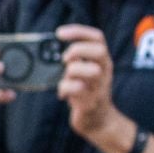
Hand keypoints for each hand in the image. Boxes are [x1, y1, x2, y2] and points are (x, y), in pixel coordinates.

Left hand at [56, 24, 130, 149]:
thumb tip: (49, 48)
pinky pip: (78, 90)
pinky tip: (62, 94)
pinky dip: (65, 89)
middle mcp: (104, 71)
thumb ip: (73, 60)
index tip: (59, 33)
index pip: (97, 38)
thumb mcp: (82, 72)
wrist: (97, 120)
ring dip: (72, 71)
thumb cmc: (85, 92)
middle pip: (99, 51)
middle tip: (64, 58)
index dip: (78, 31)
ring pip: (92, 71)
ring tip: (65, 77)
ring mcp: (100, 87)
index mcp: (101, 60)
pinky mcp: (91, 102)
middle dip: (78, 50)